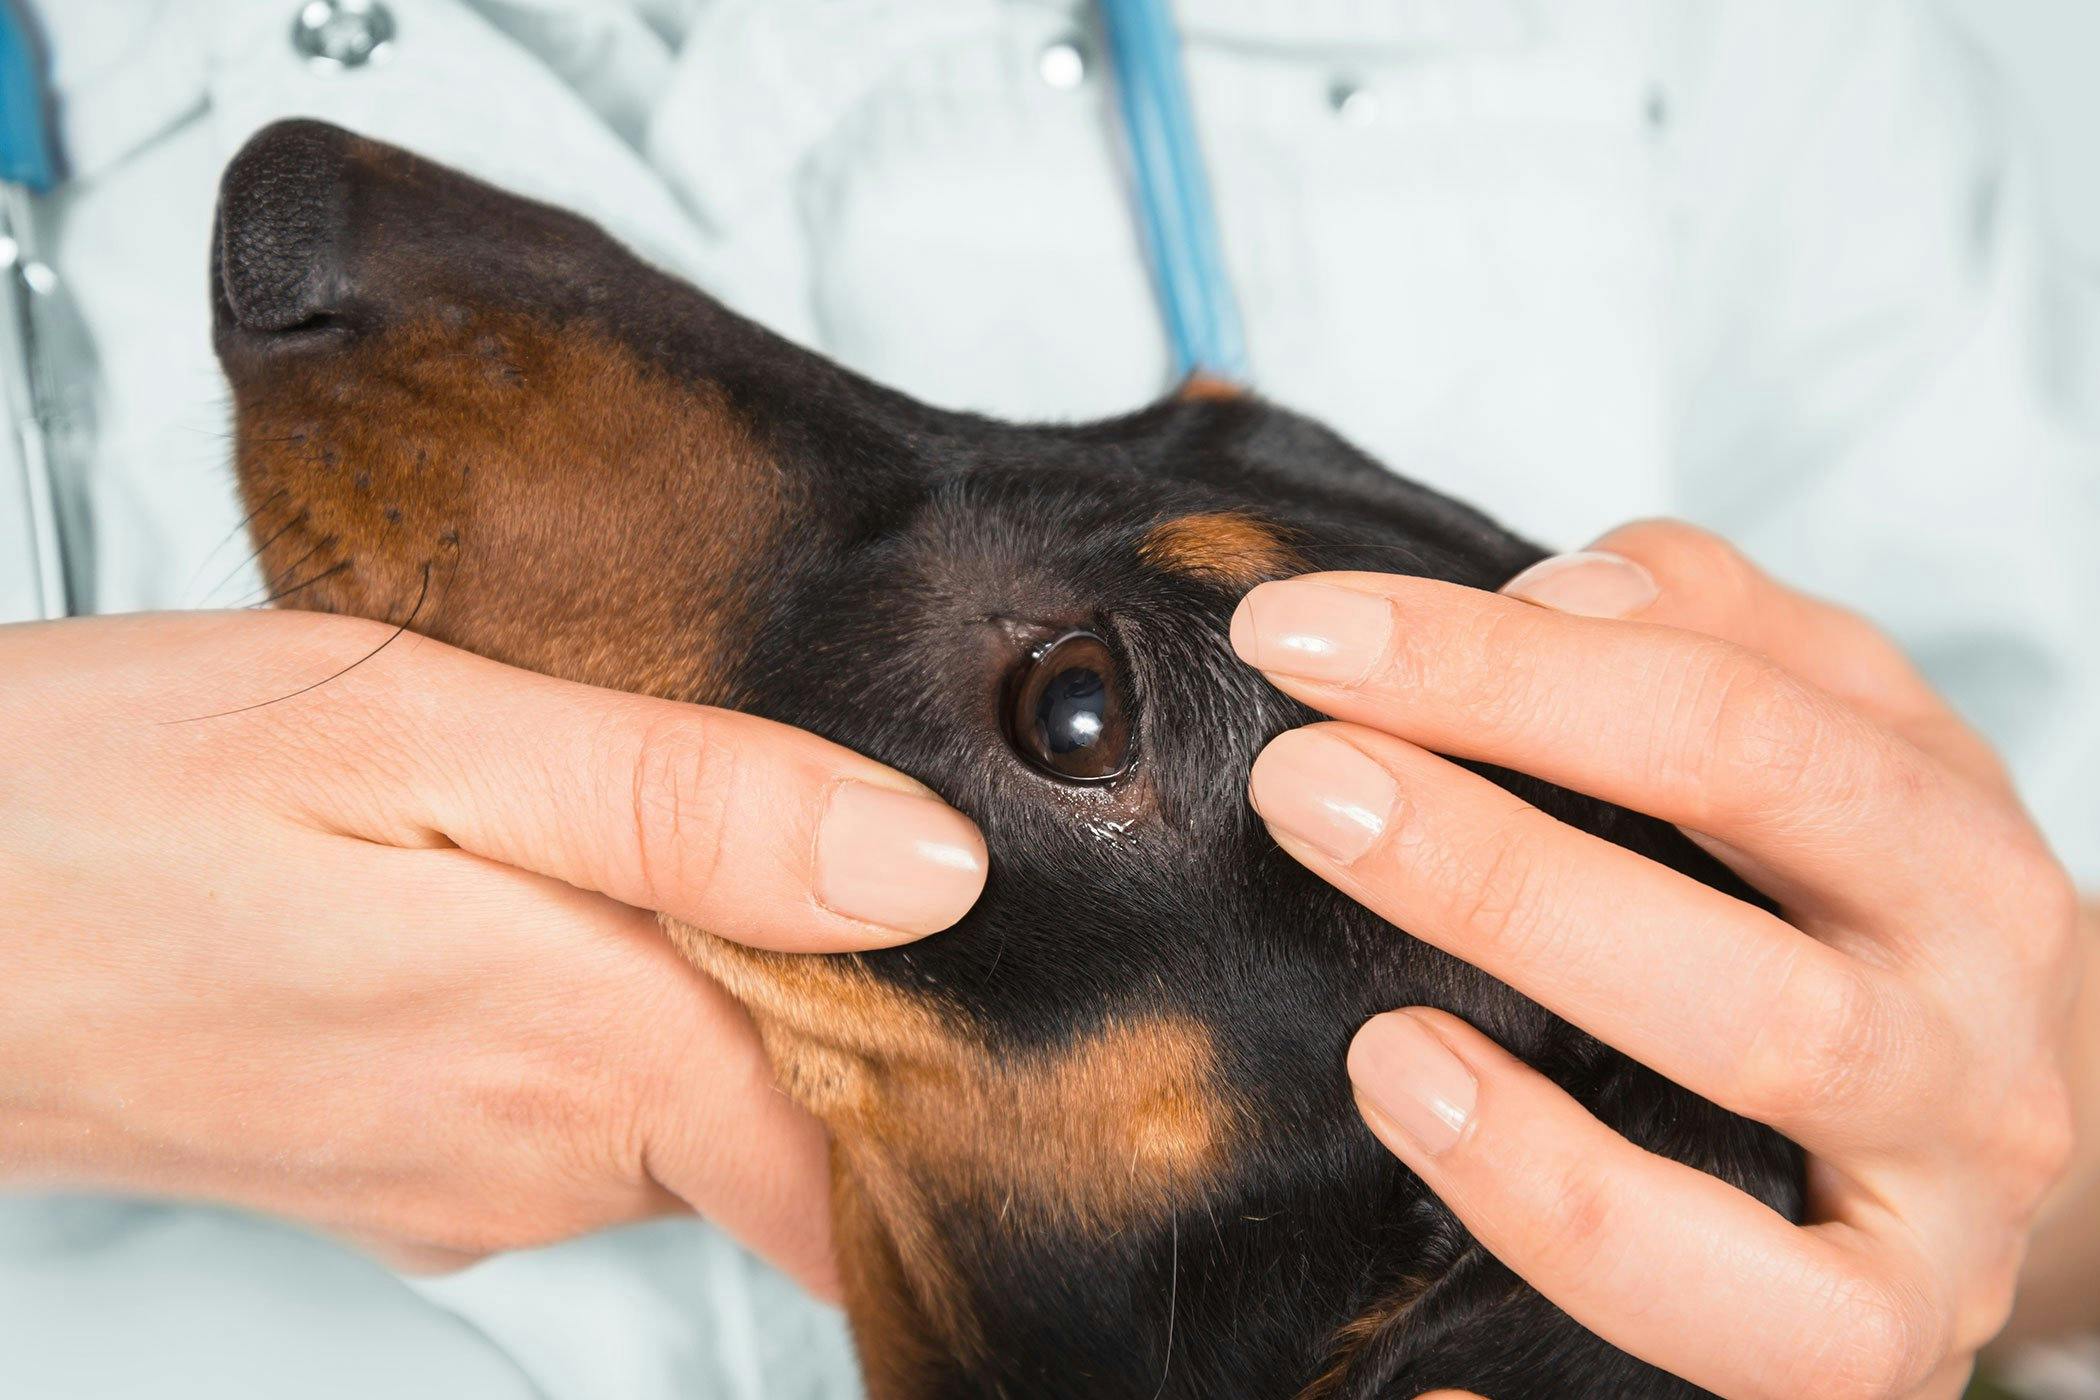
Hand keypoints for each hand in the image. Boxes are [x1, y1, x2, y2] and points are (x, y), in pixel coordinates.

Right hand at [0, 610, 985, 1292]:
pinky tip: (564, 884)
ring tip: (706, 827)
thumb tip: (927, 869)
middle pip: (802, 1120)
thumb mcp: (413, 730)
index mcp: (593, 1053)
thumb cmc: (98, 804)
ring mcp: (471, 1179)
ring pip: (695, 1102)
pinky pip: (581, 1101)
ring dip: (727, 981)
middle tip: (867, 824)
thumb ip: (687, 804)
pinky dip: (616, 1004)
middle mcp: (551, 1156)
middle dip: (860, 997)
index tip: (1025, 965)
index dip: (973, 1075)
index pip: (877, 1167)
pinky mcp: (405, 1161)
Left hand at [1231, 521, 2081, 1398]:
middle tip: (1302, 791)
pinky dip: (1585, 1270)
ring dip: (1545, 1104)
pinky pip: (1753, 1334)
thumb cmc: (1854, 889)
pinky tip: (1432, 1261)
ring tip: (1379, 1045)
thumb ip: (1694, 624)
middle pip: (1751, 956)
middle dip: (1500, 869)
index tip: (1296, 637)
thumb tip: (1554, 596)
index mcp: (1949, 845)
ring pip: (1762, 1141)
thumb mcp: (1816, 720)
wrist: (1993, 1107)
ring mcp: (1946, 1205)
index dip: (1498, 669)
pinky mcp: (1881, 1342)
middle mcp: (1976, 1027)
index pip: (1728, 726)